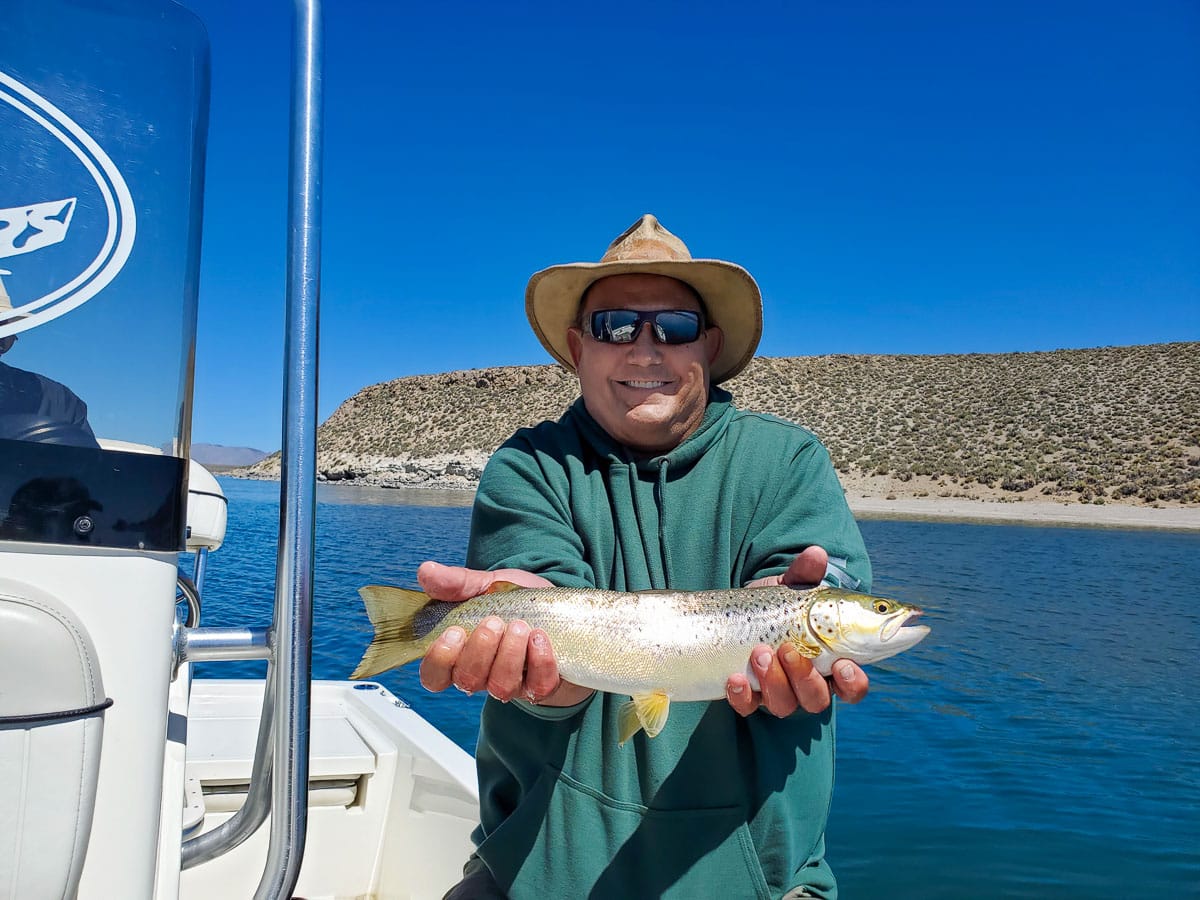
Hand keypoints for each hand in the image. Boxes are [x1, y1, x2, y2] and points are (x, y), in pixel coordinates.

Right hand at [415, 561, 593, 707]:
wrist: (563, 607)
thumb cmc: (517, 601)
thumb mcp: (487, 585)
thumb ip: (457, 582)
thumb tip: (426, 570)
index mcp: (462, 652)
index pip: (434, 675)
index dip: (439, 660)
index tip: (454, 632)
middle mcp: (484, 673)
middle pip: (467, 680)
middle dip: (480, 651)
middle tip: (494, 622)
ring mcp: (514, 684)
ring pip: (501, 687)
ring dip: (509, 656)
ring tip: (521, 627)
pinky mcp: (544, 686)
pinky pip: (538, 687)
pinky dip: (540, 663)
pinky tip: (541, 639)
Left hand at [726, 546, 869, 716]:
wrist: (741, 615)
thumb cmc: (779, 606)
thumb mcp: (792, 590)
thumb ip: (806, 575)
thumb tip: (817, 553)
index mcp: (830, 663)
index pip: (852, 686)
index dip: (853, 682)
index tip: (844, 664)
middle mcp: (807, 684)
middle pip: (816, 699)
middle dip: (804, 677)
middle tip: (788, 650)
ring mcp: (777, 693)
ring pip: (784, 704)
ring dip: (773, 681)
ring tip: (759, 652)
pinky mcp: (749, 696)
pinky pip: (746, 707)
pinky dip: (741, 696)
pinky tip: (734, 678)